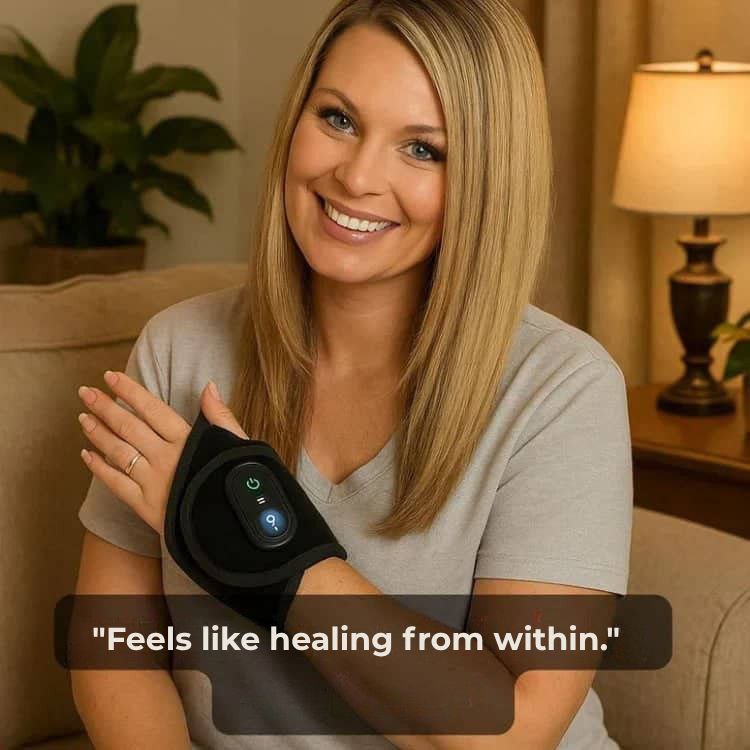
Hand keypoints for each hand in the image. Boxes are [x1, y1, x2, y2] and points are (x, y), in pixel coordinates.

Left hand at [77, 371, 247, 534]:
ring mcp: (153, 482)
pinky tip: (86, 455)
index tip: (111, 377)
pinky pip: (115, 484)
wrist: (236, 528)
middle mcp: (166, 458)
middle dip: (105, 407)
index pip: (152, 409)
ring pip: (118, 452)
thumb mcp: (238, 445)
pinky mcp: (146, 506)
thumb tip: (209, 387)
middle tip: (85, 392)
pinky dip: (98, 469)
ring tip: (83, 418)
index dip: (130, 392)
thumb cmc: (240, 483)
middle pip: (129, 427)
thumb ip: (220, 416)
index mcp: (187, 441)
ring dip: (98, 434)